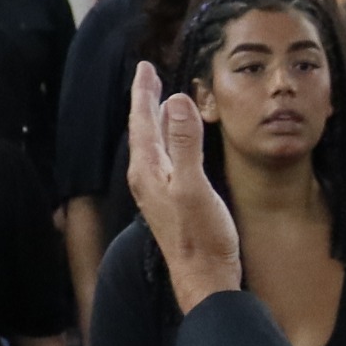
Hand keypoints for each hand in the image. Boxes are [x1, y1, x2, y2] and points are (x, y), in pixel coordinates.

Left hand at [122, 62, 243, 310]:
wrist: (204, 279)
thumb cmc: (201, 238)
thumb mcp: (194, 186)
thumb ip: (185, 143)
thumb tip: (177, 101)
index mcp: (147, 171)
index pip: (141, 121)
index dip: (143, 92)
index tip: (146, 67)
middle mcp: (147, 179)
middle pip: (143, 130)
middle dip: (147, 101)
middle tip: (151, 75)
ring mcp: (157, 191)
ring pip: (153, 145)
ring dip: (157, 120)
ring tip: (162, 101)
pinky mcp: (171, 201)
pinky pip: (165, 159)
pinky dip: (169, 140)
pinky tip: (177, 143)